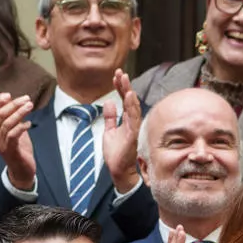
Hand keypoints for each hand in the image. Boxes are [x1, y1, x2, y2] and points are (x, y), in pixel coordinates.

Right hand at [0, 91, 39, 191]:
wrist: (22, 172)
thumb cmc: (20, 150)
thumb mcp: (16, 131)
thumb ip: (14, 119)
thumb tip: (16, 102)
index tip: (8, 95)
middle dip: (13, 104)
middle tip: (27, 99)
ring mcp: (0, 144)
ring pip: (6, 123)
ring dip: (19, 113)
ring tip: (30, 106)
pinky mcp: (9, 151)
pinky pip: (13, 135)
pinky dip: (21, 127)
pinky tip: (30, 124)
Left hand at [102, 70, 142, 194]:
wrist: (118, 170)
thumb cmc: (116, 154)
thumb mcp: (109, 131)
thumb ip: (110, 117)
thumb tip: (108, 102)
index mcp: (126, 120)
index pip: (124, 99)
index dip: (120, 87)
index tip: (115, 75)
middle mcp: (132, 121)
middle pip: (129, 99)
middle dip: (125, 85)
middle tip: (120, 72)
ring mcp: (133, 127)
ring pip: (133, 105)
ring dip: (128, 91)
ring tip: (124, 78)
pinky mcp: (133, 134)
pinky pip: (134, 117)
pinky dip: (132, 105)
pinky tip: (129, 95)